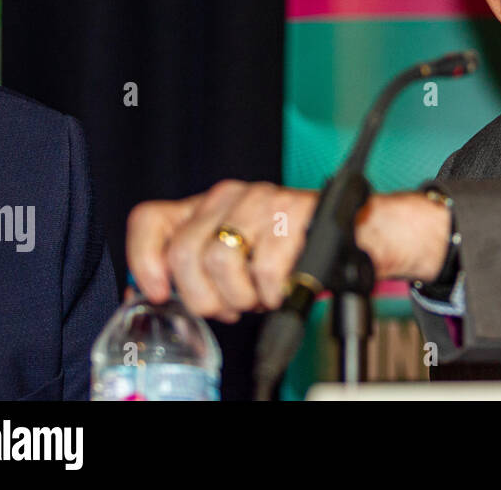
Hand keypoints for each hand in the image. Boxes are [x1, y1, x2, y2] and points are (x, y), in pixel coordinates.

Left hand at [126, 182, 451, 320]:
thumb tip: (147, 293)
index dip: (145, 260)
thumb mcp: (234, 256)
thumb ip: (191, 269)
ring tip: (259, 294)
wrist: (355, 236)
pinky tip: (283, 287)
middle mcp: (230, 196)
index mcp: (207, 205)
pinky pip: (265, 269)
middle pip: (184, 253)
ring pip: (221, 262)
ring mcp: (262, 200)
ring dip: (242, 296)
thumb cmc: (291, 251)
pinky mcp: (294, 211)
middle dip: (205, 297)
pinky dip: (274, 293)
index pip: (149, 219)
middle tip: (230, 305)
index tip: (159, 291)